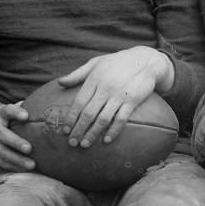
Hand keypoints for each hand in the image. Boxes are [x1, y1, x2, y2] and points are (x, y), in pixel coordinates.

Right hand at [0, 105, 35, 171]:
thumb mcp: (4, 112)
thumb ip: (18, 109)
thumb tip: (39, 107)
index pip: (7, 111)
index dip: (15, 112)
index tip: (26, 116)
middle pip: (3, 135)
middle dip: (16, 142)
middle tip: (29, 148)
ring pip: (3, 153)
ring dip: (17, 160)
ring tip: (32, 164)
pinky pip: (2, 162)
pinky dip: (14, 167)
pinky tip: (26, 169)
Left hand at [48, 46, 174, 146]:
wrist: (144, 61)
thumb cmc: (117, 62)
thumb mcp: (96, 63)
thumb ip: (77, 74)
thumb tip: (60, 83)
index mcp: (94, 79)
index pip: (79, 102)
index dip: (71, 117)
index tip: (64, 130)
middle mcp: (105, 88)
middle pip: (89, 113)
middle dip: (78, 129)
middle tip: (72, 142)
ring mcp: (119, 95)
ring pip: (103, 119)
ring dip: (92, 134)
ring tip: (84, 145)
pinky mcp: (132, 101)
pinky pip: (121, 119)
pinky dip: (113, 131)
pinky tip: (106, 140)